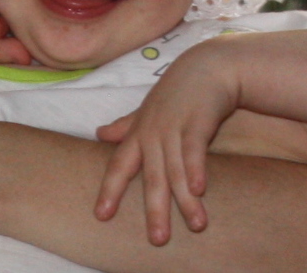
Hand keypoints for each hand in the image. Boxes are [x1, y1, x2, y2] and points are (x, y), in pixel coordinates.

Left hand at [93, 47, 238, 245]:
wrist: (207, 66)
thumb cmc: (176, 91)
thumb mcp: (147, 109)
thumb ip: (126, 125)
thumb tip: (99, 134)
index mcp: (139, 133)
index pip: (119, 165)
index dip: (110, 190)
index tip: (101, 215)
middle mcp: (153, 133)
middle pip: (151, 176)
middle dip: (154, 208)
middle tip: (158, 239)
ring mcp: (174, 127)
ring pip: (176, 169)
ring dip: (185, 199)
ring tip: (196, 225)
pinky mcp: (197, 121)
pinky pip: (194, 149)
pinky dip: (196, 168)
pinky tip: (199, 189)